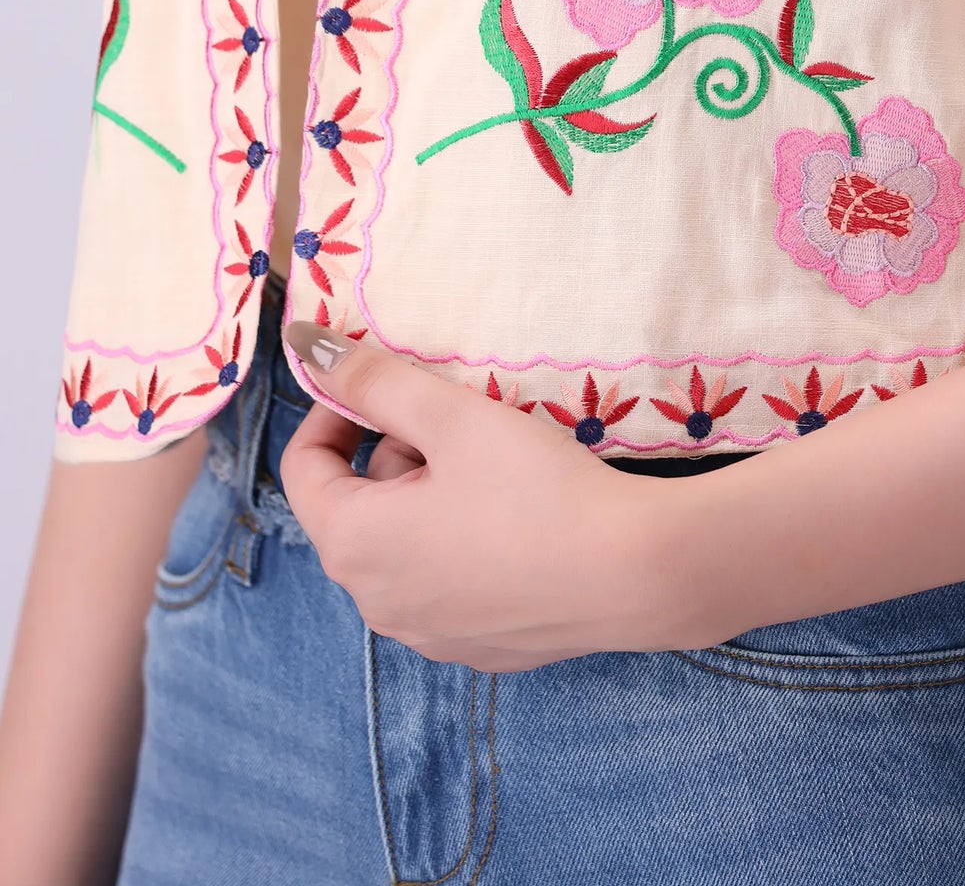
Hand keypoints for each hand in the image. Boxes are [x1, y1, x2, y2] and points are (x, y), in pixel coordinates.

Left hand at [278, 323, 680, 670]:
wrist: (631, 573)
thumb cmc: (534, 488)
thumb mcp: (451, 416)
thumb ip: (374, 379)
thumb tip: (306, 346)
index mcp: (354, 546)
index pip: (303, 469)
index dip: (334, 411)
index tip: (382, 381)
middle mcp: (376, 604)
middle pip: (357, 507)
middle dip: (396, 453)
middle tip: (459, 421)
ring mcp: (427, 635)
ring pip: (402, 546)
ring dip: (428, 497)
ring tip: (494, 465)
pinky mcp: (476, 648)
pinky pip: (444, 582)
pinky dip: (461, 542)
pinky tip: (517, 520)